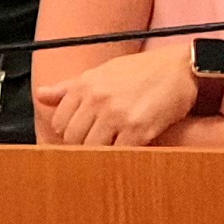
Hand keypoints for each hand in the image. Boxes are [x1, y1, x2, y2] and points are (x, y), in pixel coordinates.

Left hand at [35, 47, 196, 147]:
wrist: (181, 67)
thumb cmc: (143, 70)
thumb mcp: (103, 72)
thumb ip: (70, 86)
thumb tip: (41, 94)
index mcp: (86, 84)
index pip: (59, 123)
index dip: (69, 133)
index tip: (82, 135)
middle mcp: (98, 98)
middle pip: (72, 139)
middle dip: (82, 145)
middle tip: (100, 143)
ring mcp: (117, 114)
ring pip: (91, 149)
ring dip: (100, 153)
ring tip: (114, 146)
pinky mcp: (138, 129)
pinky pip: (117, 153)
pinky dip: (120, 156)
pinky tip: (128, 149)